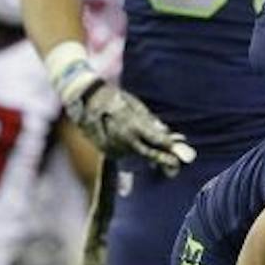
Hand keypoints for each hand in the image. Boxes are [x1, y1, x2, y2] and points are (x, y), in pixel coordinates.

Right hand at [69, 82, 195, 176]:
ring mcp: (114, 146)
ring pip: (136, 153)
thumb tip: (166, 132)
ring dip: (146, 152)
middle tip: (175, 166)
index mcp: (133, 125)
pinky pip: (125, 153)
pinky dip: (133, 149)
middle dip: (162, 160)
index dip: (168, 146)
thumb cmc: (115, 98)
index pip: (155, 139)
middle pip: (147, 153)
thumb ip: (150, 121)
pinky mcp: (107, 151)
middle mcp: (124, 139)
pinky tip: (133, 141)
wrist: (86, 100)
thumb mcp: (135, 105)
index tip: (178, 150)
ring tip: (156, 150)